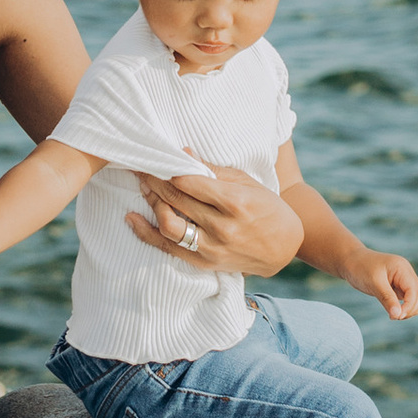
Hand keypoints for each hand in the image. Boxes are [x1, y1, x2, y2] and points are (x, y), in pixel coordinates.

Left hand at [126, 165, 303, 278]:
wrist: (284, 248)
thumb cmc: (267, 208)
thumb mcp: (247, 183)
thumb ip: (213, 170)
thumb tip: (183, 154)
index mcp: (235, 202)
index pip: (189, 182)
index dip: (167, 168)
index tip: (154, 157)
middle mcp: (222, 227)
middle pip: (176, 200)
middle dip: (155, 180)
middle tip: (142, 166)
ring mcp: (212, 248)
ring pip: (169, 225)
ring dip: (151, 203)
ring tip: (144, 187)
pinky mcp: (205, 263)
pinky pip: (169, 248)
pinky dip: (147, 234)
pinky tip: (132, 219)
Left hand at [347, 249, 417, 320]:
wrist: (351, 261)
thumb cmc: (361, 268)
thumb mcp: (373, 283)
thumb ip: (387, 299)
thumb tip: (398, 315)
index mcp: (402, 268)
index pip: (414, 290)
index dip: (409, 305)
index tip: (397, 316)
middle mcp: (406, 272)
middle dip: (410, 308)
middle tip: (395, 317)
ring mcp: (403, 279)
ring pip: (415, 298)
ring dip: (409, 309)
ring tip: (394, 316)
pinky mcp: (398, 285)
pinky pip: (407, 298)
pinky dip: (404, 307)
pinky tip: (394, 312)